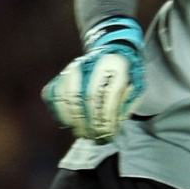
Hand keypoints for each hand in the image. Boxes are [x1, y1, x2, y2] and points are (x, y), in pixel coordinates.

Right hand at [42, 16, 145, 142]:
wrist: (112, 50)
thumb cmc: (127, 74)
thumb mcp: (137, 87)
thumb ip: (127, 104)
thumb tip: (111, 124)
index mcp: (115, 63)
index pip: (106, 94)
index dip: (105, 118)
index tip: (107, 135)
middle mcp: (90, 62)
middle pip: (83, 96)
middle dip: (88, 122)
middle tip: (95, 138)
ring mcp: (73, 67)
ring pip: (64, 95)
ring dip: (72, 119)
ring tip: (82, 134)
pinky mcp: (61, 74)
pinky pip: (52, 93)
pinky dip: (58, 111)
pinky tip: (67, 124)